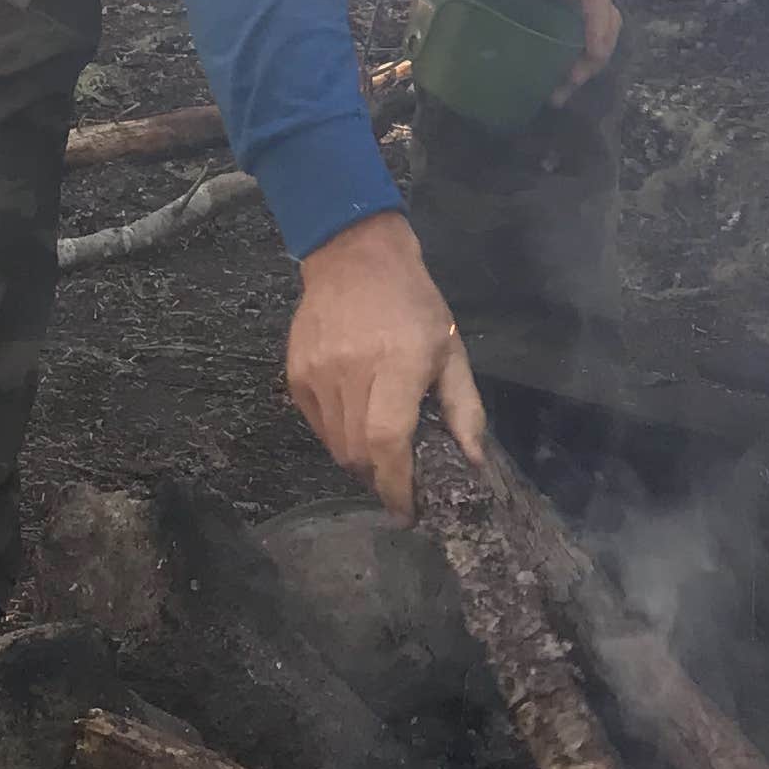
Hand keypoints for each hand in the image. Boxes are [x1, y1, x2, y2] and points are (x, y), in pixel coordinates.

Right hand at [286, 211, 485, 520]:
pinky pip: (316, 424)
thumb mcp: (451, 351)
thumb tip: (473, 463)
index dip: (396, 485)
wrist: (354, 256)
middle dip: (380, 479)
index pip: (386, 442)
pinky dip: (337, 436)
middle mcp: (349, 372)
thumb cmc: (413, 303)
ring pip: (334, 443)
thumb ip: (463, 409)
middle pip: (356, 452)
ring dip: (358, 460)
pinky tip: (356, 423)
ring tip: (379, 452)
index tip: (408, 512)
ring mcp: (316, 372)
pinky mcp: (295, 372)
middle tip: (400, 482)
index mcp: (394, 366)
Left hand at [412, 0, 621, 100]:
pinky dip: (568, 49)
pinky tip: (545, 73)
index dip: (598, 23)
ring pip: (591, 21)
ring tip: (557, 90)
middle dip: (594, 52)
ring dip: (585, 56)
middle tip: (566, 85)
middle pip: (603, 13)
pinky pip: (571, 22)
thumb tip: (415, 6)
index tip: (589, 54)